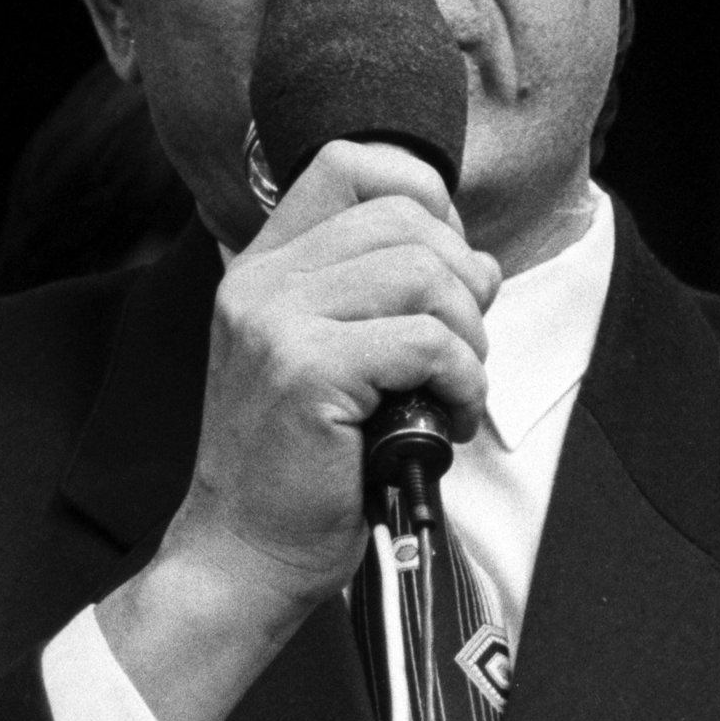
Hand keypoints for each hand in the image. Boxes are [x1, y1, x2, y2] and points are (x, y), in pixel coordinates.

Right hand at [100, 141, 497, 720]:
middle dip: (464, 278)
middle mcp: (260, 280)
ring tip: (455, 389)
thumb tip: (476, 260)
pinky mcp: (308, 372)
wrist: (243, 557)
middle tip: (461, 348)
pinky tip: (449, 422)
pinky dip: (463, 381)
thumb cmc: (300, 467)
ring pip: (425, 273)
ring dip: (469, 335)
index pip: (348, 163)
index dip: (422, 195)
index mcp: (261, 266)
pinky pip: (427, 341)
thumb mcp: (321, 356)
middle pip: (405, 217)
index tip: (447, 264)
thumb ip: (373, 294)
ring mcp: (277, 322)